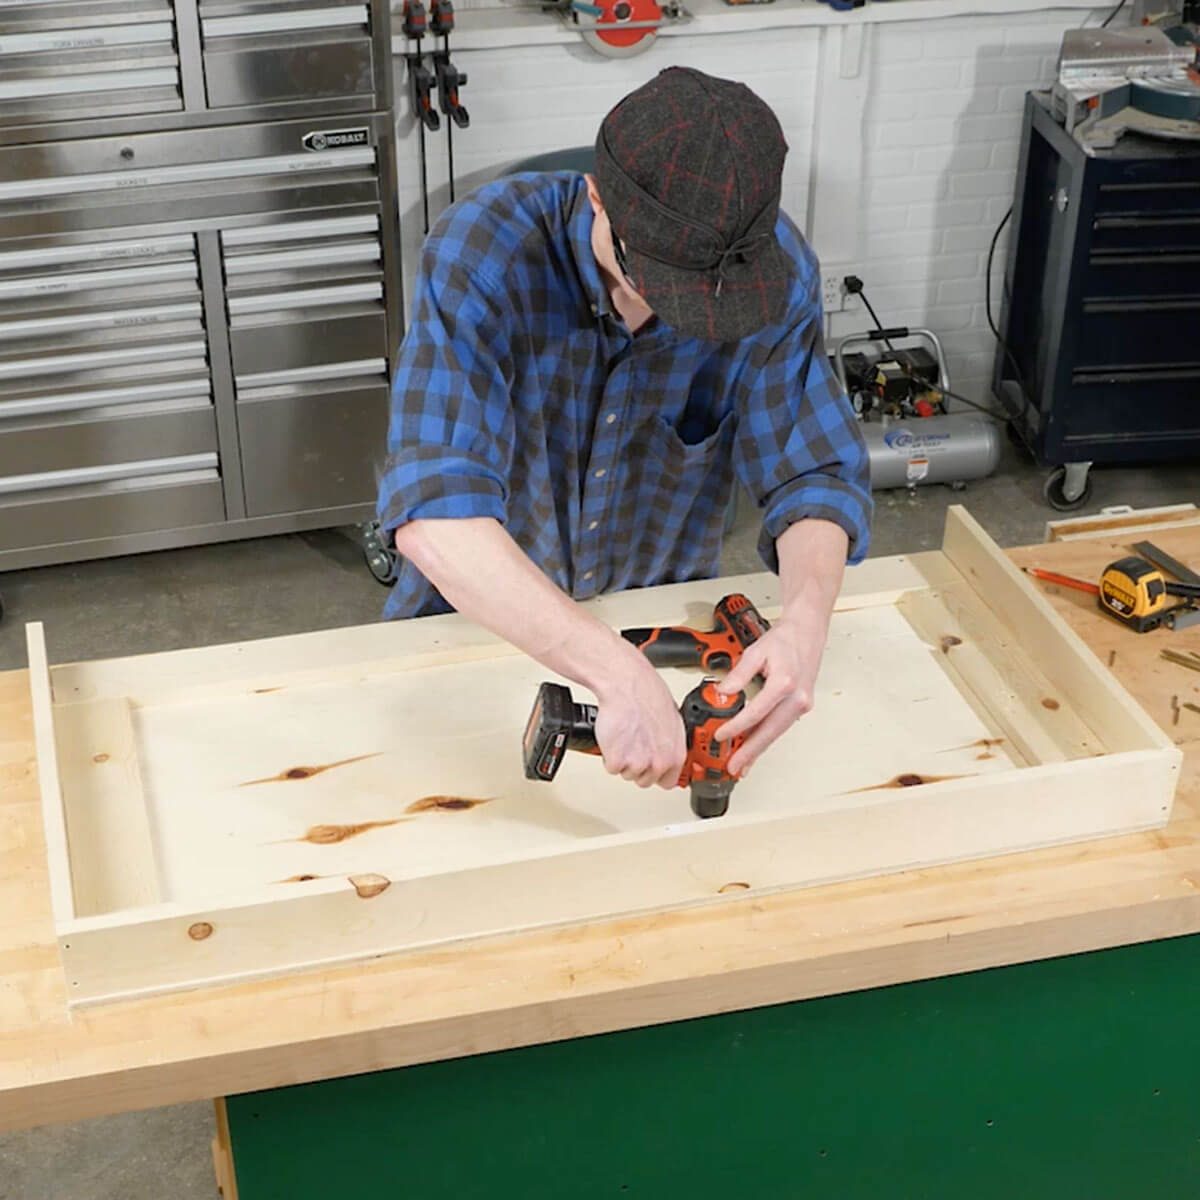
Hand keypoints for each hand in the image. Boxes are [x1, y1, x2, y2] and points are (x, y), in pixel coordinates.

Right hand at [593, 653, 686, 788]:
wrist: (626, 686)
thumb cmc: (647, 695)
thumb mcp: (672, 720)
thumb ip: (670, 742)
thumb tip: (667, 748)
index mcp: (675, 755)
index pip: (668, 782)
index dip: (656, 773)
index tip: (650, 766)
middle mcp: (658, 763)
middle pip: (644, 780)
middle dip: (637, 765)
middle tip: (633, 744)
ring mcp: (637, 764)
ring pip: (626, 774)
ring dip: (622, 759)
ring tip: (624, 737)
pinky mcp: (617, 761)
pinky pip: (611, 767)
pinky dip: (608, 755)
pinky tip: (615, 738)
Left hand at [714, 617, 823, 775]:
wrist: (807, 632)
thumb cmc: (785, 639)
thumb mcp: (755, 652)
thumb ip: (738, 675)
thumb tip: (723, 692)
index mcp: (785, 682)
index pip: (756, 712)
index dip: (737, 727)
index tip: (721, 735)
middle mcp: (797, 697)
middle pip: (770, 731)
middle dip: (750, 752)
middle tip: (735, 767)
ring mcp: (802, 704)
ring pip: (777, 732)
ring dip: (758, 749)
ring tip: (742, 763)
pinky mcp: (802, 706)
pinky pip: (781, 726)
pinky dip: (767, 738)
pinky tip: (755, 746)